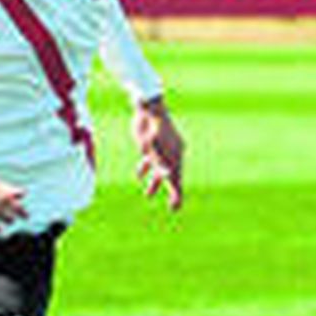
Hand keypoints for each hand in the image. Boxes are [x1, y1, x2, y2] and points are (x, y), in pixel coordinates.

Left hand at [133, 97, 183, 211]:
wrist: (148, 108)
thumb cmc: (153, 127)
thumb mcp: (154, 147)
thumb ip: (160, 162)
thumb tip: (168, 175)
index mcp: (175, 155)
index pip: (177, 179)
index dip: (177, 194)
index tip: (175, 208)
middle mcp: (171, 153)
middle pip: (171, 176)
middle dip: (170, 191)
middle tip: (172, 207)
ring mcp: (162, 149)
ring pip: (159, 170)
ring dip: (154, 182)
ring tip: (148, 196)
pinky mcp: (151, 144)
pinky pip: (151, 160)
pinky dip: (146, 169)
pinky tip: (139, 175)